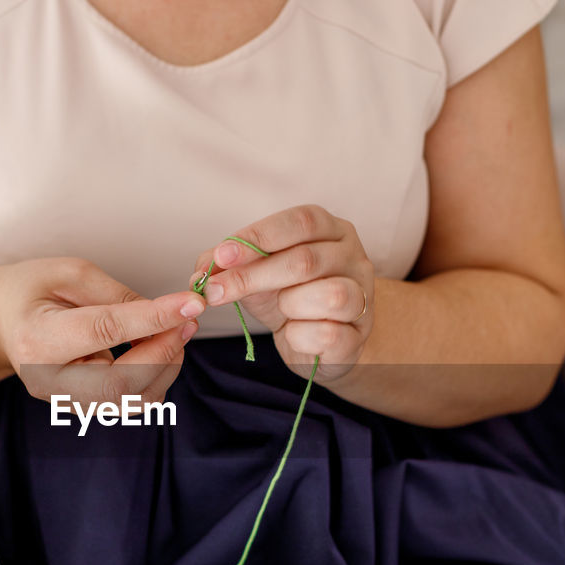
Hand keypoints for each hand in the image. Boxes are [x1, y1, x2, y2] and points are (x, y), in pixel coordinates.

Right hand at [0, 257, 205, 406]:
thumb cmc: (30, 291)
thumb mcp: (70, 274)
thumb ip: (118, 296)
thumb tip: (167, 314)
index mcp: (36, 340)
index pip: (104, 332)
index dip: (153, 318)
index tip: (190, 303)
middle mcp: (47, 381)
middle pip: (120, 385)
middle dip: (163, 354)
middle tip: (187, 321)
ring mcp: (64, 401)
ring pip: (132, 401)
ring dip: (165, 367)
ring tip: (174, 331)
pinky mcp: (82, 407)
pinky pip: (130, 402)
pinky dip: (155, 377)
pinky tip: (158, 348)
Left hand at [189, 205, 373, 382]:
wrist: (321, 343)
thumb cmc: (289, 297)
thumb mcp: (256, 274)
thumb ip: (227, 265)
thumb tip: (201, 271)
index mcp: (331, 230)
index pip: (300, 221)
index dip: (259, 236)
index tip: (221, 257)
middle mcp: (354, 256)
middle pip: (305, 260)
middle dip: (253, 277)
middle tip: (215, 292)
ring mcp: (364, 295)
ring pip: (327, 295)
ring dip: (288, 305)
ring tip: (281, 311)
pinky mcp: (360, 334)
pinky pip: (328, 334)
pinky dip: (299, 337)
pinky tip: (294, 334)